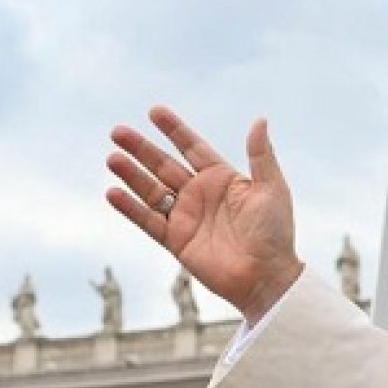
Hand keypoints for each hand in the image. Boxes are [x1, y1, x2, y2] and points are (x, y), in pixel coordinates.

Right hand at [105, 107, 303, 322]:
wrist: (267, 276)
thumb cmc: (275, 233)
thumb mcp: (272, 189)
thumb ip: (261, 155)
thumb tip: (260, 120)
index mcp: (222, 178)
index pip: (192, 147)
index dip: (174, 130)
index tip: (154, 111)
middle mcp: (200, 194)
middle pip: (164, 165)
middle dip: (142, 148)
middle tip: (117, 132)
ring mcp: (186, 217)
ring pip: (152, 190)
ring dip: (131, 174)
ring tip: (112, 158)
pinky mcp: (176, 241)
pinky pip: (148, 221)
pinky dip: (130, 208)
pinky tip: (112, 193)